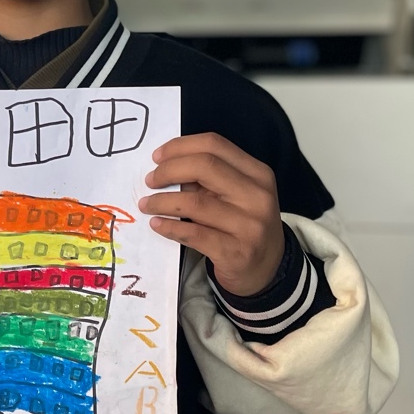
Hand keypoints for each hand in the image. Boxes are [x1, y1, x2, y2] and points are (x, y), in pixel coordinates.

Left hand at [138, 133, 284, 296]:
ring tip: (146, 204)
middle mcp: (257, 195)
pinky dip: (169, 227)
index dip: (180, 147)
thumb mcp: (236, 195)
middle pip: (204, 166)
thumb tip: (165, 168)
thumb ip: (209, 179)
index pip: (214, 145)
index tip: (156, 157)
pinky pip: (194, 234)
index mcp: (257, 173)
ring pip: (195, 202)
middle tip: (150, 181)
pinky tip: (156, 224)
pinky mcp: (236, 252)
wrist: (267, 268)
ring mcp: (249, 225)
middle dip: (168, 170)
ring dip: (162, 201)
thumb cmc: (244, 224)